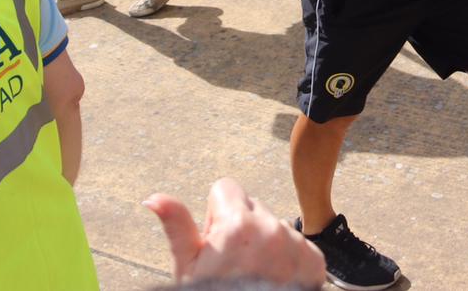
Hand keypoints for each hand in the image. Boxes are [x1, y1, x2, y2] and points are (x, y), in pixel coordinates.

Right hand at [144, 179, 324, 287]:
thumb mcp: (189, 268)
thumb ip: (177, 226)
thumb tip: (153, 197)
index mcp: (237, 224)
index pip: (226, 188)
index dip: (215, 214)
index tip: (216, 241)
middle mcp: (270, 228)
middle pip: (252, 207)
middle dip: (241, 228)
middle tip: (233, 263)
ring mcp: (295, 243)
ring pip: (274, 226)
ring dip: (265, 243)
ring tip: (254, 275)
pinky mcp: (314, 259)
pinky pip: (296, 244)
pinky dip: (287, 258)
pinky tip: (273, 279)